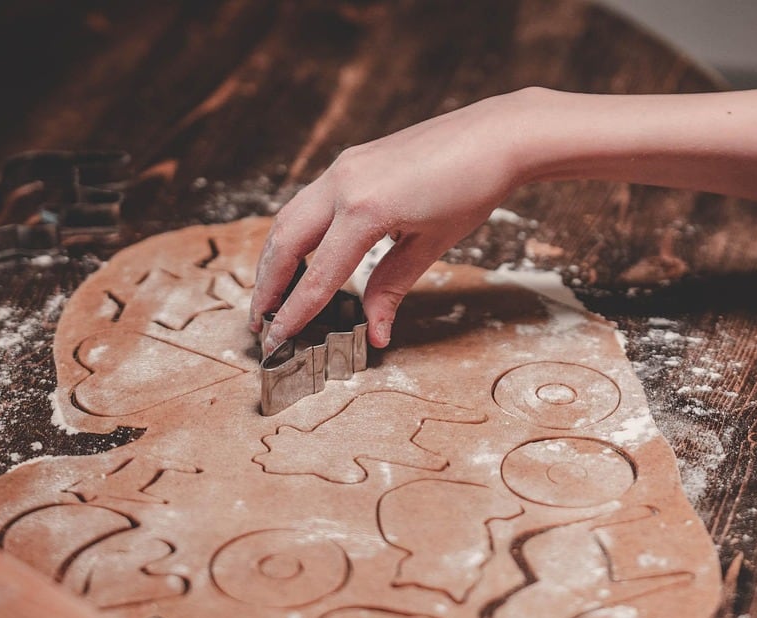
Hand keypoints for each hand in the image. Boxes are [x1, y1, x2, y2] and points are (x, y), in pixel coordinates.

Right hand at [250, 88, 544, 349]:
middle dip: (268, 287)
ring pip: (289, 219)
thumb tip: (375, 333)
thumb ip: (391, 288)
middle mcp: (342, 184)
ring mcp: (343, 168)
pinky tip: (299, 255)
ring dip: (275, 259)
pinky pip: (309, 202)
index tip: (277, 342)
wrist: (495, 135)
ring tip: (271, 295)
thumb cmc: (471, 189)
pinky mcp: (350, 162)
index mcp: (364, 210)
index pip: (317, 275)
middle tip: (261, 324)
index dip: (294, 313)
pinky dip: (295, 233)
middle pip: (284, 243)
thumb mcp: (430, 246)